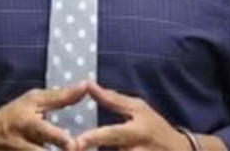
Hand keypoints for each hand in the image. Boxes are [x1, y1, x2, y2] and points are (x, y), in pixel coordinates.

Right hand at [0, 82, 87, 150]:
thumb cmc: (15, 114)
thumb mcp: (33, 101)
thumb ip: (60, 97)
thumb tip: (85, 86)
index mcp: (27, 123)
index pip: (43, 131)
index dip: (59, 139)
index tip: (72, 144)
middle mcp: (22, 143)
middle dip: (63, 149)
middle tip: (73, 149)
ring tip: (71, 150)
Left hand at [73, 81, 189, 150]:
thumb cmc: (156, 127)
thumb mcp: (139, 109)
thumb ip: (112, 100)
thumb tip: (88, 85)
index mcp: (137, 132)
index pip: (112, 135)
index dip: (93, 139)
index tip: (76, 143)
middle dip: (88, 150)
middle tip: (73, 148)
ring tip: (77, 149)